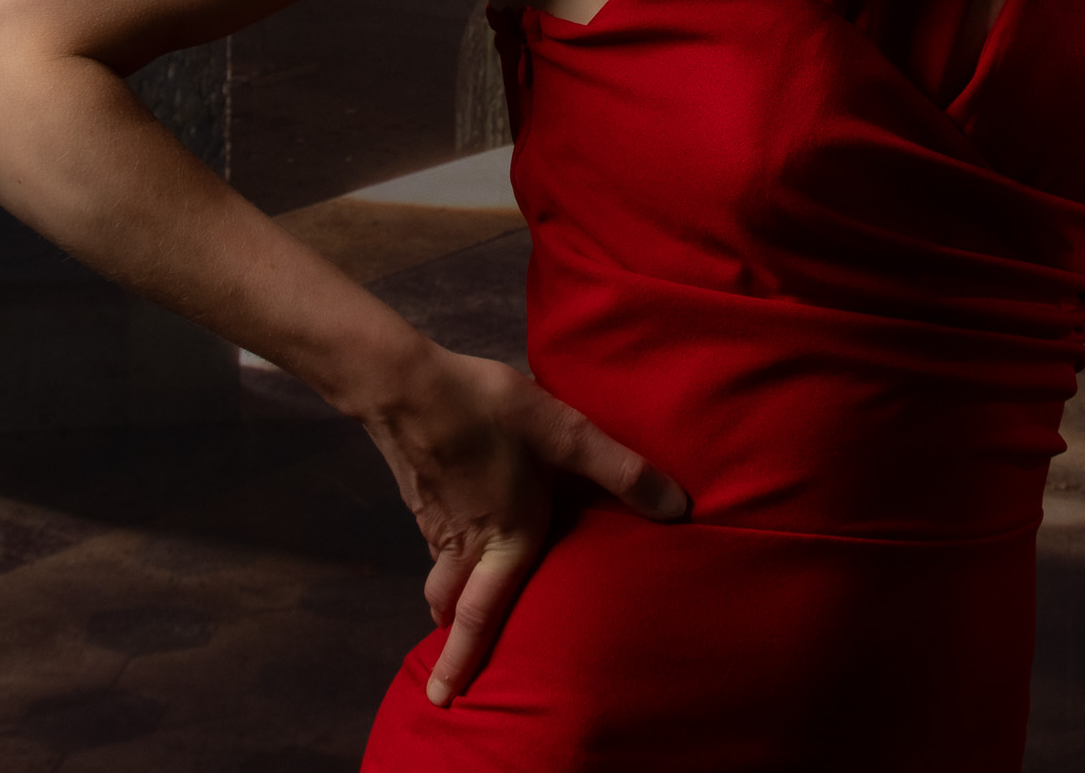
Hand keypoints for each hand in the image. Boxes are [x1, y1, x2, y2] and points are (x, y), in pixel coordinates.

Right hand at [361, 342, 688, 705]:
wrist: (406, 386)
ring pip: (439, 572)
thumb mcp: (565, 433)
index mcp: (504, 539)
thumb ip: (620, 471)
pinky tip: (460, 526)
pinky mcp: (420, 494)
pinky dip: (443, 554)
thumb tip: (677, 509)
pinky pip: (433, 541)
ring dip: (447, 596)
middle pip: (449, 604)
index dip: (463, 661)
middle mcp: (464, 541)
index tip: (444, 698)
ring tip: (457, 600)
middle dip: (451, 635)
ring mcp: (434, 519)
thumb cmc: (488, 412)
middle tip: (454, 659)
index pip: (479, 617)